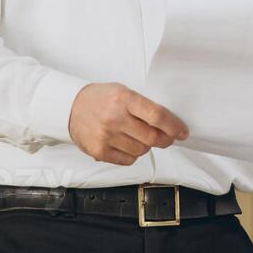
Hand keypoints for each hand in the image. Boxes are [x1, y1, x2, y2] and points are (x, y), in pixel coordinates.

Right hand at [67, 82, 188, 164]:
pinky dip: (133, 154)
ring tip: (138, 136)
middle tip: (168, 138)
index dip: (174, 126)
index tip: (182, 132)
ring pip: (142, 150)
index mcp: (124, 98)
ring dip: (147, 146)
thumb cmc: (101, 99)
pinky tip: (126, 144)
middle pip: (152, 137)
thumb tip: (170, 124)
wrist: (70, 107)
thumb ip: (144, 106)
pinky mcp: (99, 151)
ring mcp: (106, 136)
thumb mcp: (123, 92)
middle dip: (165, 140)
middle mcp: (114, 118)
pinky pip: (128, 160)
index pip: (157, 115)